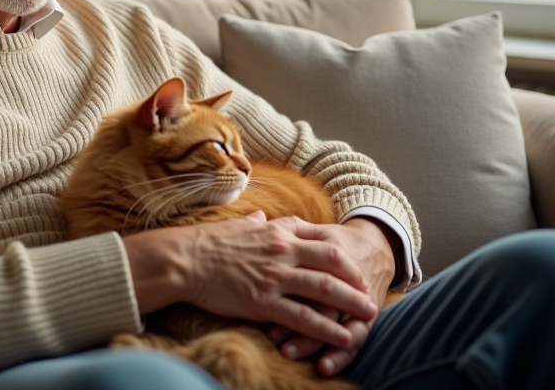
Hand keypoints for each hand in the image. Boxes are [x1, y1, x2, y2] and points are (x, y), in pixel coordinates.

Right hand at [123, 211, 378, 351]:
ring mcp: (274, 277)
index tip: (355, 266)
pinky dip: (326, 328)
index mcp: (278, 231)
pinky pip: (302, 317)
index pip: (321, 239)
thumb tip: (262, 216)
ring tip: (368, 315)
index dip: (342, 255)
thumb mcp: (238, 224)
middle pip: (333, 262)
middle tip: (371, 292)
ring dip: (351, 303)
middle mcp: (282, 251)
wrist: (183, 259)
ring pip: (324, 289)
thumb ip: (257, 221)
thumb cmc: (207, 242)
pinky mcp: (262, 302)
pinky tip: (342, 337)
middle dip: (356, 278)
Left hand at [268, 218, 396, 375]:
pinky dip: (340, 356)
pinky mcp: (365, 317)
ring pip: (335, 325)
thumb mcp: (320, 232)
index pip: (306, 273)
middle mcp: (340, 281)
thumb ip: (293, 228)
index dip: (285, 287)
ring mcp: (355, 302)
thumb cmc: (339, 242)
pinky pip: (355, 339)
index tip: (260, 299)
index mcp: (326, 257)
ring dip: (311, 341)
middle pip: (318, 301)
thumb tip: (260, 219)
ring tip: (290, 352)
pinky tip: (324, 367)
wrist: (378, 247)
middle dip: (294, 319)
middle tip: (272, 335)